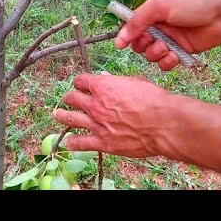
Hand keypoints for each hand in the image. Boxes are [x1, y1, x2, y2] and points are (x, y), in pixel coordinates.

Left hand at [53, 73, 173, 156]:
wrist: (163, 123)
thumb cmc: (153, 100)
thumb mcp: (135, 82)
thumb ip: (117, 81)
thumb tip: (106, 78)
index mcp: (102, 86)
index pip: (81, 81)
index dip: (80, 82)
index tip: (80, 83)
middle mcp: (95, 104)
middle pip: (72, 98)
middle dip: (69, 97)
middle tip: (68, 98)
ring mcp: (96, 124)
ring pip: (70, 119)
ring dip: (62, 116)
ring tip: (57, 114)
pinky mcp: (102, 142)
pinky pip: (81, 143)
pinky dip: (73, 143)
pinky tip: (68, 143)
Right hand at [115, 0, 220, 69]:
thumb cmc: (193, 1)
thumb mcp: (160, 5)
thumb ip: (137, 21)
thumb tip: (118, 39)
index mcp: (152, 12)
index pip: (132, 27)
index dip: (126, 36)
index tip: (122, 44)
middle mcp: (160, 26)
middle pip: (139, 44)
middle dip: (142, 45)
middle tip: (152, 40)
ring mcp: (171, 40)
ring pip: (151, 55)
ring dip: (155, 53)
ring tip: (166, 47)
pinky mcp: (182, 51)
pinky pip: (166, 63)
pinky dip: (167, 62)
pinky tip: (174, 56)